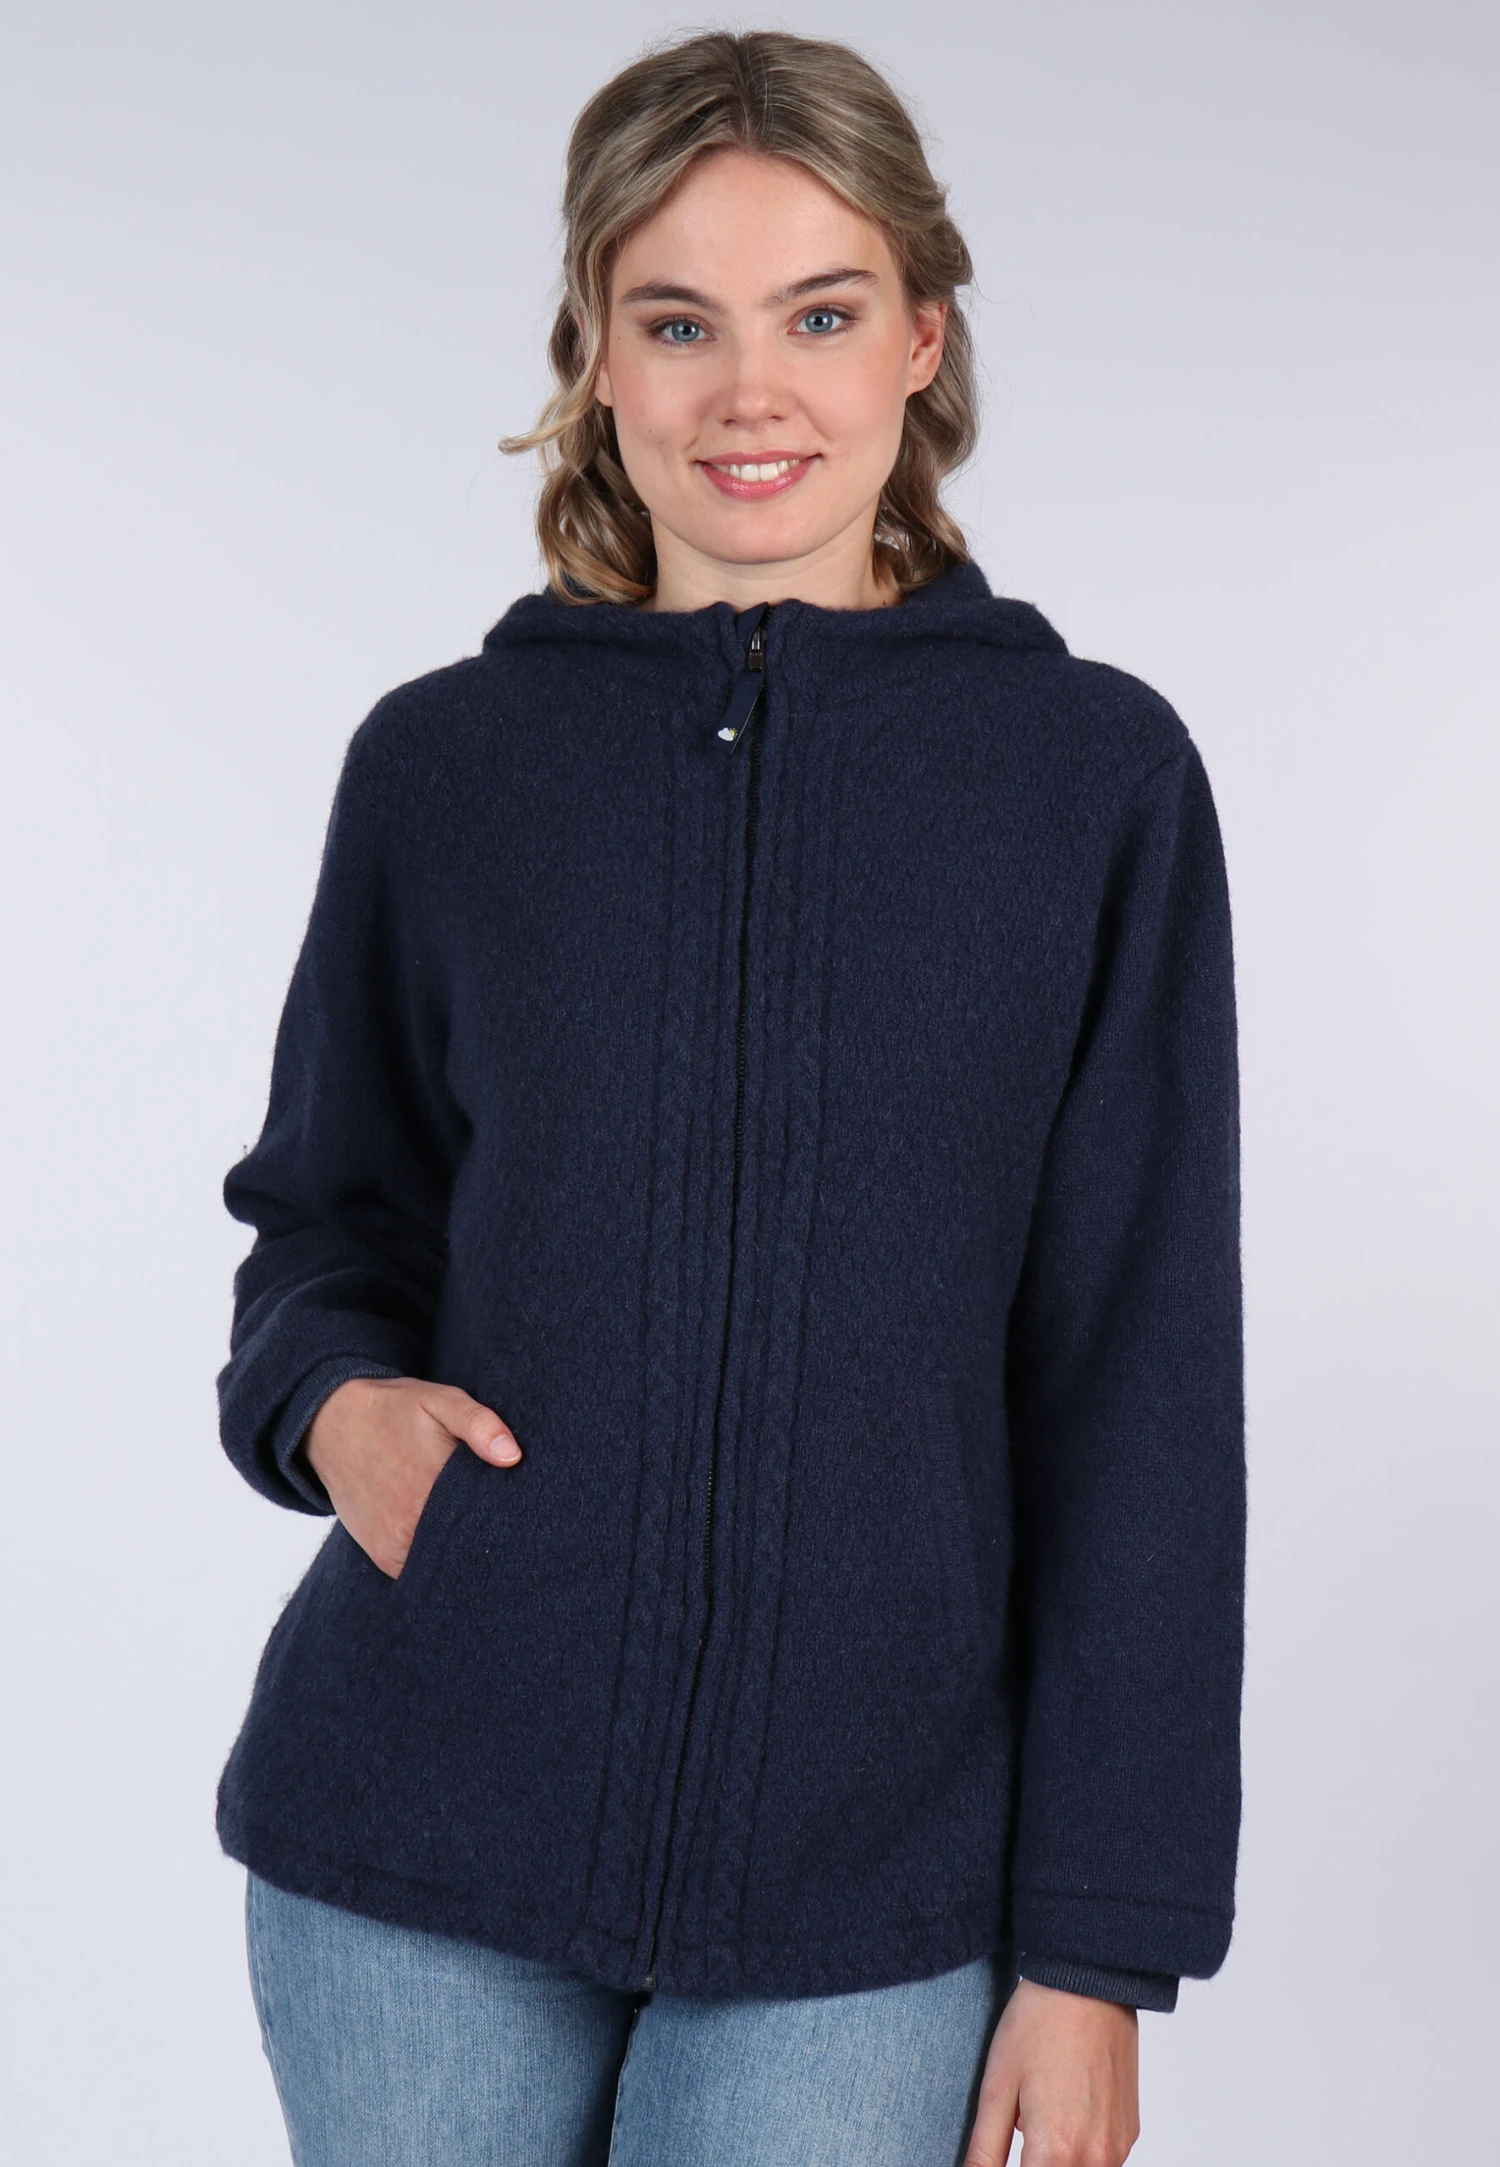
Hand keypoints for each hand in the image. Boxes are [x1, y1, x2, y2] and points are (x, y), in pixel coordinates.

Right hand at [303, 1376, 520, 1578]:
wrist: (331, 1424)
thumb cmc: (393, 1410)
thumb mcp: (439, 1400)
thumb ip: (479, 1424)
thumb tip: (512, 1457)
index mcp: (435, 1485)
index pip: (490, 1517)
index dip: (507, 1514)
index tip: (514, 1503)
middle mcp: (413, 1524)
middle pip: (471, 1543)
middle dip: (485, 1531)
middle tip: (488, 1509)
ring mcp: (397, 1546)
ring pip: (447, 1559)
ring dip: (460, 1546)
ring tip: (462, 1517)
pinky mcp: (385, 1556)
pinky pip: (423, 1568)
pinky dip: (436, 1554)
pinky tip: (442, 1531)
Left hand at [964, 1978, 1139, 2166]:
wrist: (1090, 1982)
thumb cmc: (1039, 2025)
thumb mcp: (997, 2087)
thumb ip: (985, 2151)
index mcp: (1056, 2152)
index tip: (1001, 2153)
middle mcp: (1095, 2159)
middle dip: (1033, 2162)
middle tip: (1019, 2129)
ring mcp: (1117, 2147)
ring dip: (1055, 2159)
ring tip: (1038, 2113)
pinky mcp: (1130, 2131)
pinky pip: (1100, 2160)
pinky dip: (1078, 2148)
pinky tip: (1062, 2108)